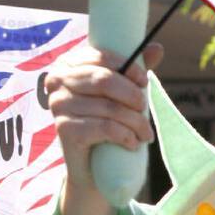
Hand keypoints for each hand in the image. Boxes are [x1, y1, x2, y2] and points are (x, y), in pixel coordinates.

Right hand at [45, 44, 161, 197]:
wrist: (89, 167)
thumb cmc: (104, 121)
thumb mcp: (119, 93)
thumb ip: (133, 70)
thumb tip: (158, 48)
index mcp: (68, 64)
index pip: (101, 56)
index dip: (128, 67)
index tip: (144, 82)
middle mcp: (56, 81)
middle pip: (105, 81)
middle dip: (133, 96)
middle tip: (145, 110)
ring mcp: (57, 105)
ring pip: (109, 107)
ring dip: (135, 122)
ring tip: (146, 133)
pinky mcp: (64, 129)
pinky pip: (104, 128)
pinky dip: (126, 136)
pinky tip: (133, 143)